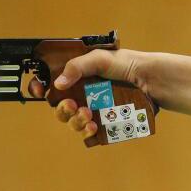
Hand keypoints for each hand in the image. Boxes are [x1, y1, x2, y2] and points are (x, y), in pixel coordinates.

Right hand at [26, 48, 150, 138]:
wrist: (152, 80)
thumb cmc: (127, 64)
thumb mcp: (99, 58)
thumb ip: (77, 67)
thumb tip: (58, 84)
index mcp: (77, 76)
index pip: (50, 83)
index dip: (39, 87)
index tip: (39, 90)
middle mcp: (83, 94)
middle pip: (60, 107)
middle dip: (61, 109)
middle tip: (72, 105)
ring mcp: (94, 109)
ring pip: (73, 122)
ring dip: (74, 121)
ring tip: (87, 115)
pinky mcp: (106, 122)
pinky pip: (90, 132)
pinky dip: (87, 131)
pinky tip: (93, 126)